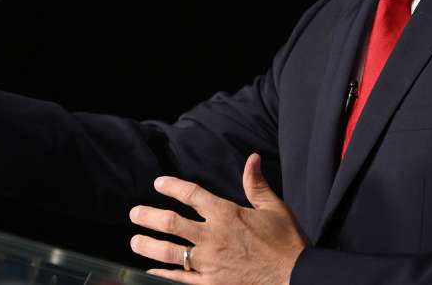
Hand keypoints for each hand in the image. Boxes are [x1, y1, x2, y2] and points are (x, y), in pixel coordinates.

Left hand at [128, 153, 307, 284]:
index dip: (172, 186)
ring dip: (148, 246)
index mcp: (227, 214)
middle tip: (134, 214)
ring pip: (170, 252)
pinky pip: (180, 279)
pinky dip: (163, 276)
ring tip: (135, 241)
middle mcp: (213, 237)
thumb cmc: (287, 243)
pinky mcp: (212, 284)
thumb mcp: (275, 208)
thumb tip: (251, 159)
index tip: (159, 183)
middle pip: (170, 223)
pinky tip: (151, 273)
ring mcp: (210, 263)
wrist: (297, 277)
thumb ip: (256, 184)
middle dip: (148, 216)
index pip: (191, 195)